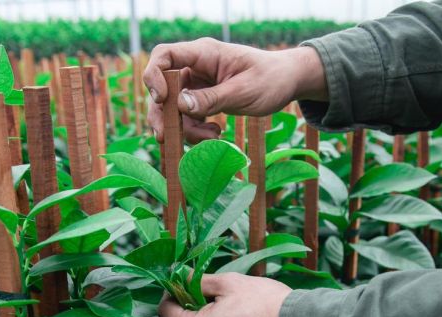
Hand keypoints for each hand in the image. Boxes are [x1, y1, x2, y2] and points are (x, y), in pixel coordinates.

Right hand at [144, 37, 327, 142]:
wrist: (286, 83)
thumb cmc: (270, 79)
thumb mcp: (243, 91)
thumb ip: (211, 99)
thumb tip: (179, 105)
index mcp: (203, 54)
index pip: (164, 56)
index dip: (154, 76)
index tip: (162, 100)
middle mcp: (195, 67)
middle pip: (163, 88)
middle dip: (163, 115)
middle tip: (166, 137)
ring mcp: (197, 84)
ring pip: (174, 108)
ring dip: (186, 128)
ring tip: (212, 137)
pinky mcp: (203, 99)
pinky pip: (188, 117)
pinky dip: (197, 130)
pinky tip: (216, 133)